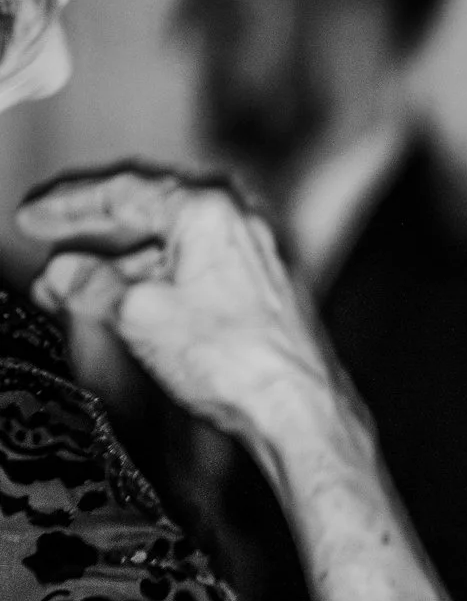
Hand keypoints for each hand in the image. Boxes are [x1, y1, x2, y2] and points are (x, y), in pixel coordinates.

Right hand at [18, 165, 341, 442]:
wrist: (299, 408)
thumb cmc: (238, 360)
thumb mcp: (138, 314)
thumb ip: (88, 284)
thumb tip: (61, 274)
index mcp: (209, 210)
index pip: (122, 191)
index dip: (67, 205)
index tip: (32, 217)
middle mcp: (240, 221)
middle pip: (148, 210)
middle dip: (92, 228)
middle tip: (49, 233)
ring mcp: (256, 253)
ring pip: (171, 244)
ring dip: (119, 263)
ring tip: (73, 288)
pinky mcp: (263, 286)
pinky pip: (195, 268)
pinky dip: (155, 279)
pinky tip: (126, 302)